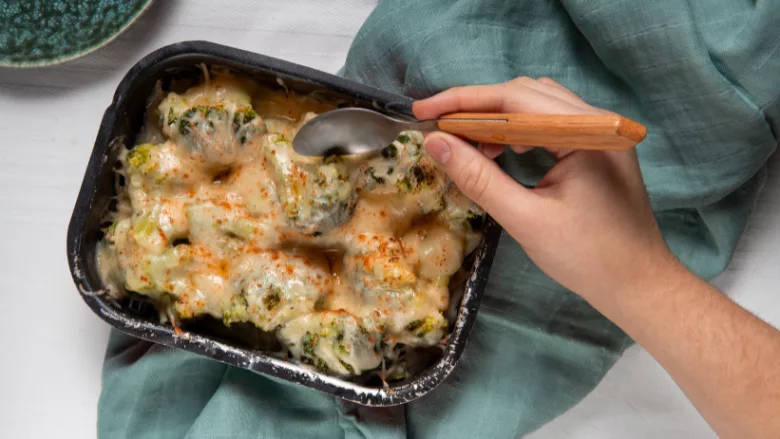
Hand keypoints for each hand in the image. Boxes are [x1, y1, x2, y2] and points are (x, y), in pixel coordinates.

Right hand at [413, 77, 678, 302]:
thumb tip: (435, 143)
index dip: (464, 102)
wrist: (638, 285)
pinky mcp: (595, 149)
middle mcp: (596, 122)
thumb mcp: (525, 219)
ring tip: (463, 141)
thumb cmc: (588, 258)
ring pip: (536, 106)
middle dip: (476, 107)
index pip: (514, 99)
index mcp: (586, 134)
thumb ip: (479, 178)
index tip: (423, 110)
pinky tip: (498, 150)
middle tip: (436, 126)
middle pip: (524, 94)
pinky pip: (548, 124)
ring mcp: (599, 134)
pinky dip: (516, 131)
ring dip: (496, 118)